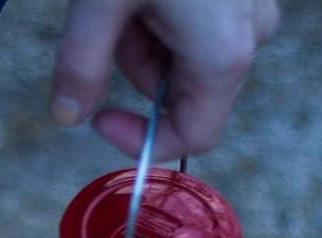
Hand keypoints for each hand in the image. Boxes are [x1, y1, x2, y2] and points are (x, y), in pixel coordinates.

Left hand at [50, 0, 279, 159]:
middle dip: (133, 69)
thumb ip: (82, 64)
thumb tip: (66, 116)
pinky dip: (166, 14)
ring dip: (145, 37)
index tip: (99, 118)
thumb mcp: (103, 1)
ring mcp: (255, 9)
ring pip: (188, 55)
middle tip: (106, 21)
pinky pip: (203, 23)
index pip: (192, 136)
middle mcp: (250, 37)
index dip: (140, 139)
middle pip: (183, 92)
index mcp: (222, 55)